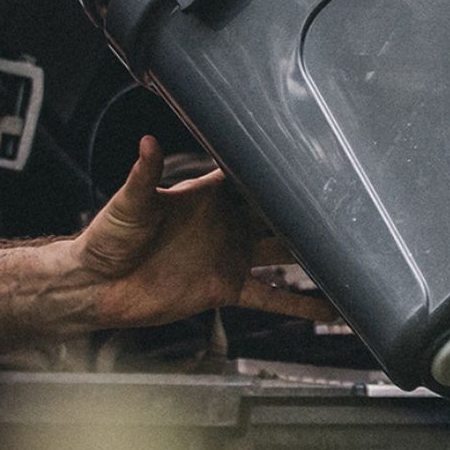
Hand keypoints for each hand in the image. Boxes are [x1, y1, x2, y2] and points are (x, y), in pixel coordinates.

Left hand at [70, 136, 338, 330]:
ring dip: (315, 252)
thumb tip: (147, 141)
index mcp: (208, 195)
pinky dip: (301, 304)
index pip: (250, 174)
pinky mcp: (227, 288)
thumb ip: (145, 174)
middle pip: (277, 211)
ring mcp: (230, 256)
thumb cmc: (107, 238)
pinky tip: (332, 308)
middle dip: (309, 206)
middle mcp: (227, 223)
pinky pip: (271, 297)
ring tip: (353, 248)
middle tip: (350, 199)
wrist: (96, 287)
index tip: (313, 155)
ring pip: (284, 252)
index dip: (279, 166)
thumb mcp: (130, 202)